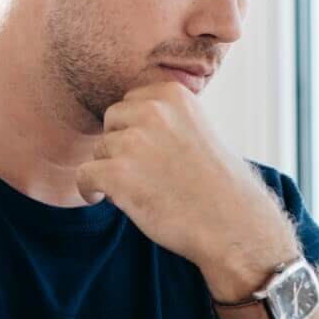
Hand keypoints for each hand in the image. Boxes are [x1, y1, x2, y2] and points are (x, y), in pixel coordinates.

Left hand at [76, 83, 297, 300]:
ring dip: (113, 171)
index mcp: (173, 93)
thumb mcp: (197, 129)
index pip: (131, 102)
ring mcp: (134, 141)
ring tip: (144, 190)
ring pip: (99, 151)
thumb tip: (125, 116)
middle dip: (121, 146)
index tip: (152, 153)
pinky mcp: (117, 174)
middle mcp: (152, 110)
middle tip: (146, 173)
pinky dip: (90, 190)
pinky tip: (104, 198)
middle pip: (111, 122)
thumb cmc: (216, 183)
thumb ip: (165, 116)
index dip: (136, 130)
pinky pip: (84, 176)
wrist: (233, 225)